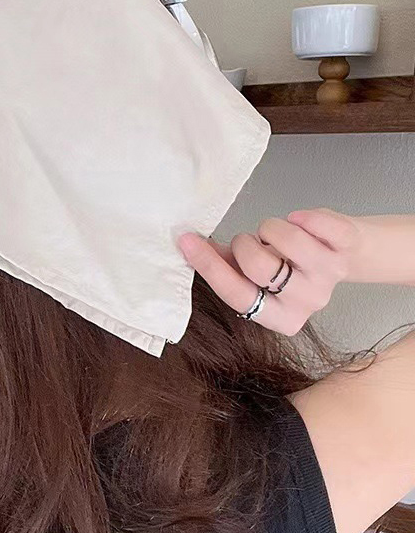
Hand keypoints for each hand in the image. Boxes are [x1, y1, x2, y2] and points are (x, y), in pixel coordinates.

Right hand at [179, 209, 359, 334]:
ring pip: (286, 240)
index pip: (236, 293)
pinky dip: (303, 216)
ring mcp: (329, 277)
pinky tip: (299, 222)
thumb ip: (222, 265)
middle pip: (258, 266)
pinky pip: (319, 223)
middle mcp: (307, 302)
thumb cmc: (287, 264)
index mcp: (279, 317)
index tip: (187, 240)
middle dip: (245, 243)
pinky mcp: (346, 248)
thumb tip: (186, 245)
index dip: (208, 265)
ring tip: (276, 235)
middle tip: (251, 242)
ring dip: (271, 227)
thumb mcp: (253, 276)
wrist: (340, 253)